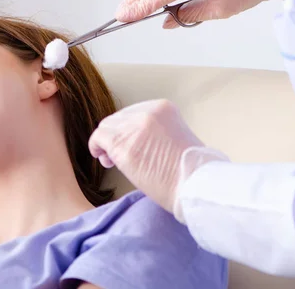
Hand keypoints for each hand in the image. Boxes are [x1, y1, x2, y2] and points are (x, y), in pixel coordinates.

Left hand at [88, 99, 226, 214]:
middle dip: (115, 136)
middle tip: (117, 157)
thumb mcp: (178, 138)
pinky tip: (105, 162)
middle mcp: (147, 112)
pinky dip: (97, 148)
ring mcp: (134, 127)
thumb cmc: (192, 172)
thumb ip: (158, 133)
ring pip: (106, 127)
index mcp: (163, 108)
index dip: (128, 130)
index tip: (130, 145)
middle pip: (117, 119)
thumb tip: (138, 143)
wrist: (198, 185)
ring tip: (112, 162)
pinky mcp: (122, 145)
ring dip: (106, 144)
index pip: (133, 113)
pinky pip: (97, 139)